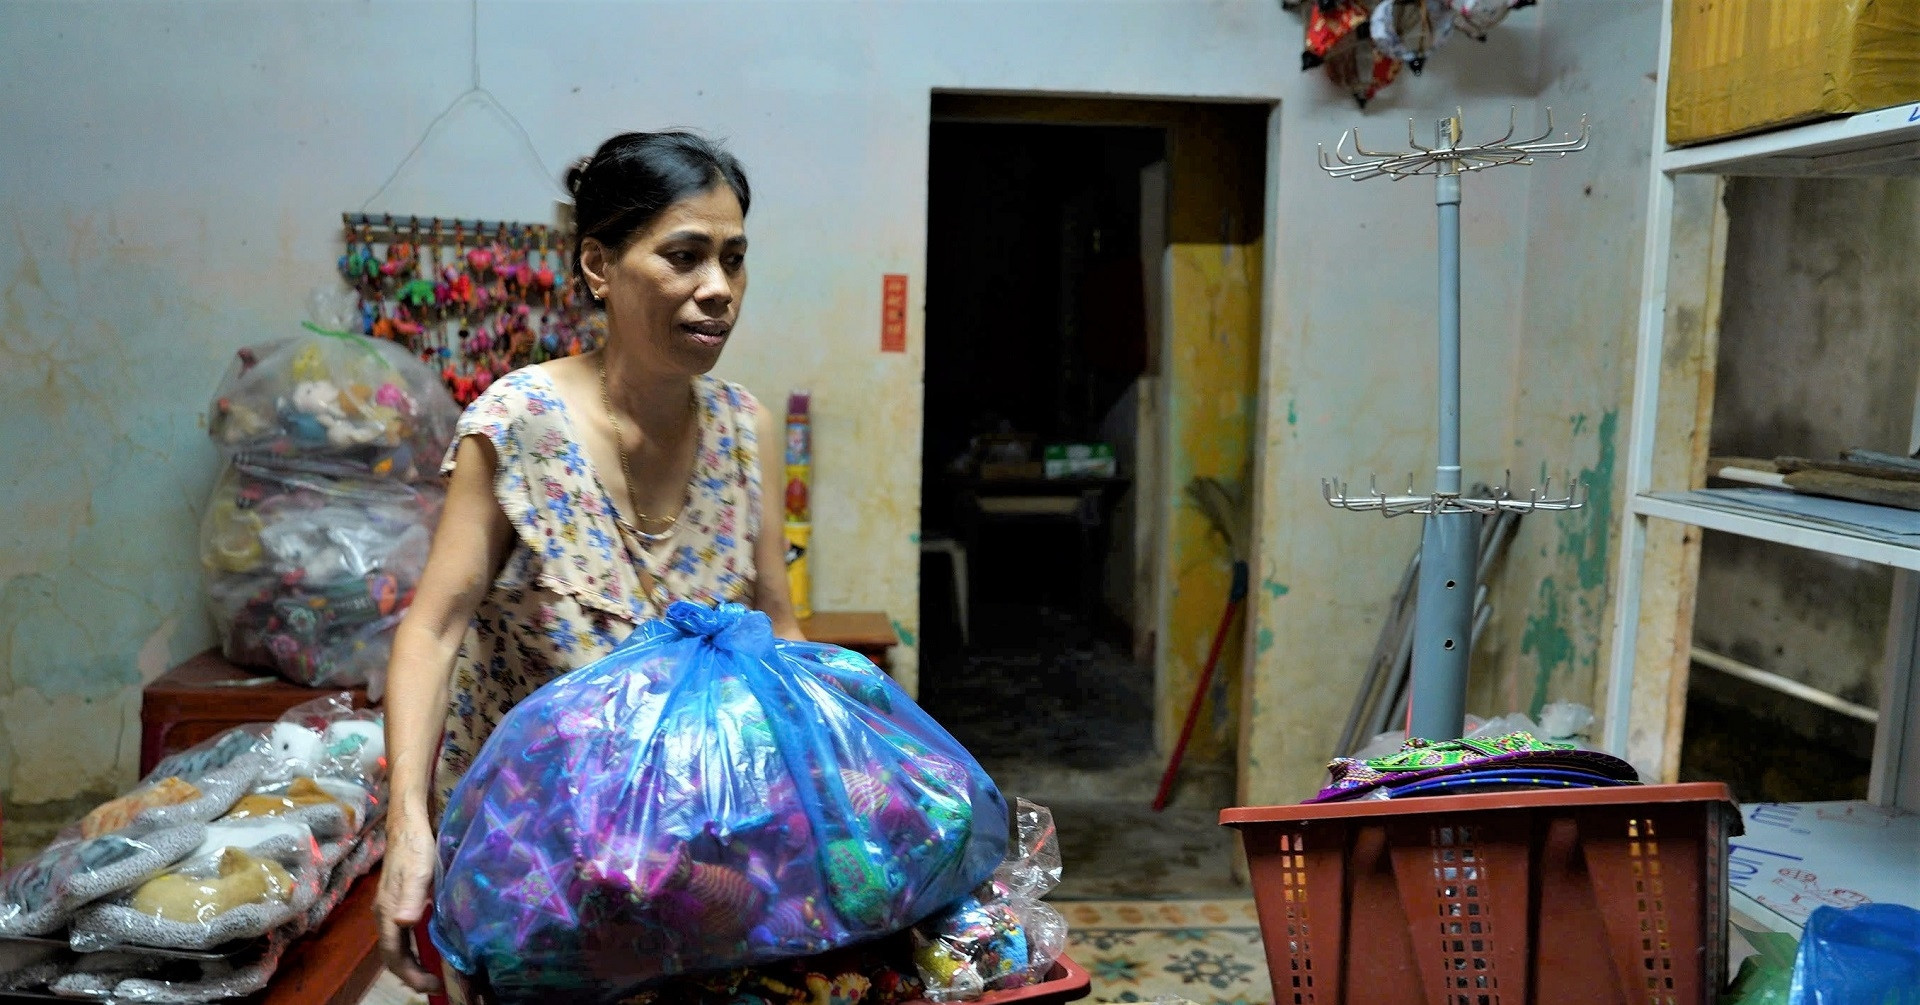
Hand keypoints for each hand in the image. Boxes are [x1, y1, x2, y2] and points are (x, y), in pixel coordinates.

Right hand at [377, 816, 443, 992]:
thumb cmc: (415, 848)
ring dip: (413, 961)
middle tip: (437, 984)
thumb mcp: (419, 872)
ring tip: (434, 971)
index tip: (432, 986)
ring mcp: (389, 908)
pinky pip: (401, 933)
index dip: (411, 974)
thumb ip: (412, 898)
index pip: (393, 954)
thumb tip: (405, 924)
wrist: (407, 825)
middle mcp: (384, 914)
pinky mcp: (398, 900)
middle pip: (392, 954)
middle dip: (411, 973)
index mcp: (387, 912)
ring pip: (396, 944)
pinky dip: (414, 946)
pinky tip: (429, 945)